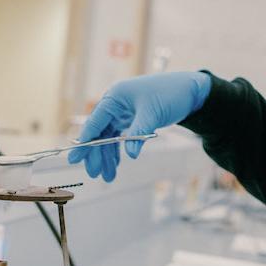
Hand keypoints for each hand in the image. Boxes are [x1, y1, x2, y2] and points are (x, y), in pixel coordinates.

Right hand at [67, 71, 210, 180]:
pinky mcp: (132, 118)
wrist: (190, 90)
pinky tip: (116, 164)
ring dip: (107, 155)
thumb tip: (130, 154)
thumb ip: (139, 134)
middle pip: (99, 132)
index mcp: (116, 97)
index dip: (84, 141)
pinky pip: (119, 136)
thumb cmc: (170, 95)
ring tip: (108, 175)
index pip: (95, 121)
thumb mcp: (153, 114)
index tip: (75, 158)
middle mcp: (116, 103)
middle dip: (96, 153)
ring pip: (108, 136)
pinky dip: (118, 150)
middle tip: (95, 173)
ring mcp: (123, 111)